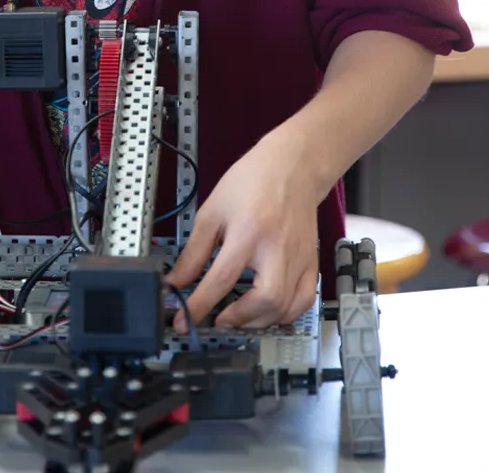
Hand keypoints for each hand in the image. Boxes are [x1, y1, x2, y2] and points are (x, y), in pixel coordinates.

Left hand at [166, 127, 321, 331]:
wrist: (292, 166)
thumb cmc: (252, 182)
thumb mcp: (213, 209)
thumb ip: (194, 250)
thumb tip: (177, 280)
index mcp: (248, 231)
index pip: (221, 279)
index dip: (198, 305)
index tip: (182, 321)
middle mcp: (277, 247)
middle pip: (264, 299)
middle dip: (237, 318)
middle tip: (217, 318)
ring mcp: (298, 257)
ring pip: (285, 306)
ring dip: (257, 321)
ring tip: (237, 316)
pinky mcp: (311, 261)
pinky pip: (304, 300)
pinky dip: (285, 314)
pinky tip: (267, 312)